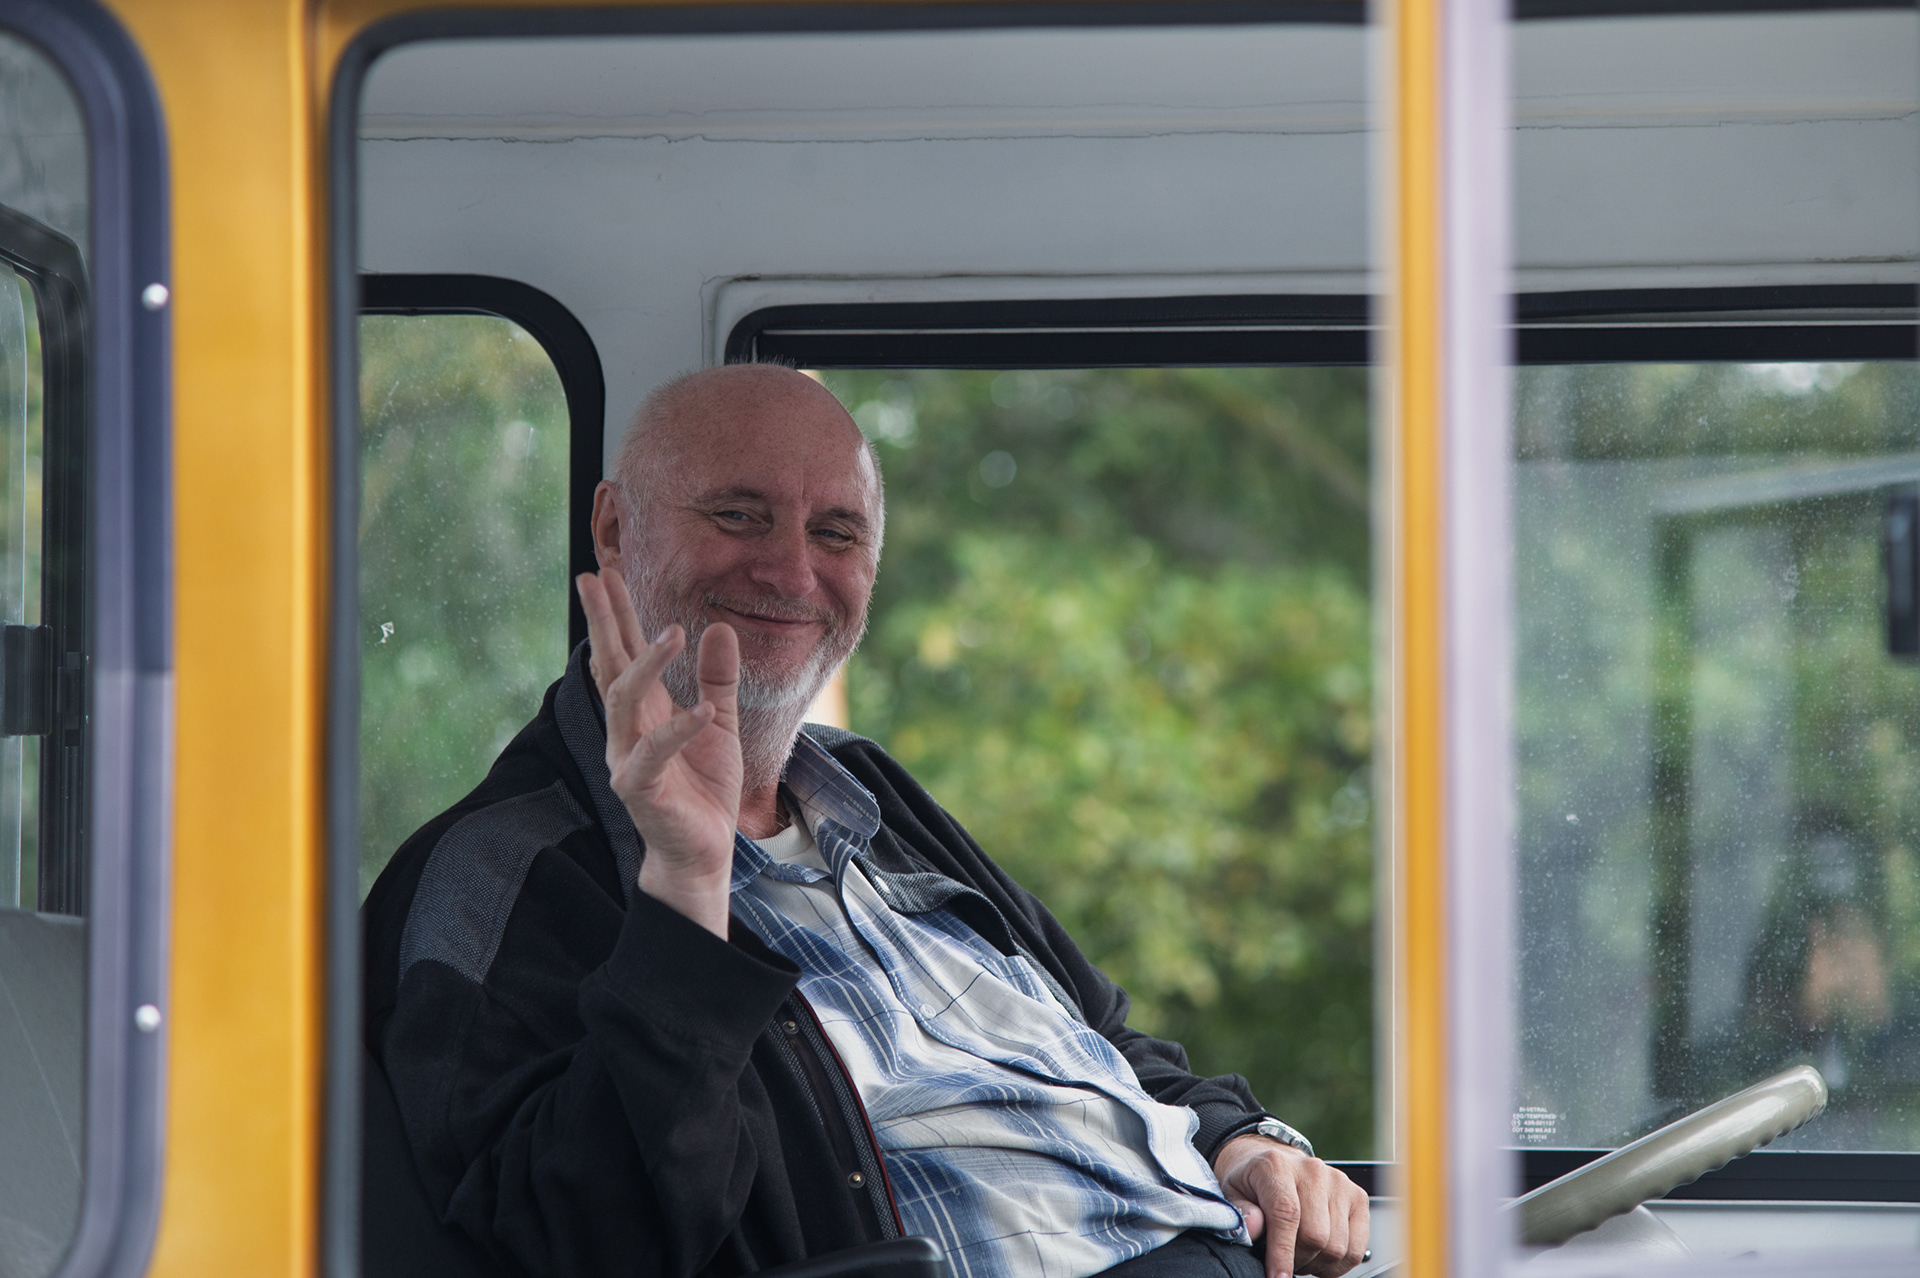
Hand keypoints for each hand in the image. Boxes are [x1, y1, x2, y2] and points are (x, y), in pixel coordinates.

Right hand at [576, 569, 741, 936]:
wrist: (703, 851)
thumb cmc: (704, 789)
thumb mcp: (719, 722)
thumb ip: (716, 678)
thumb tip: (716, 626)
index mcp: (645, 711)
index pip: (624, 653)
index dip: (616, 614)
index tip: (607, 571)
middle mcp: (628, 729)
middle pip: (609, 665)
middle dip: (603, 620)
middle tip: (593, 576)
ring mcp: (628, 758)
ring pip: (625, 702)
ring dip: (647, 665)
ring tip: (673, 632)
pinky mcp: (640, 789)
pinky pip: (654, 755)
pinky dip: (679, 731)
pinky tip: (701, 709)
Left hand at [1213, 1135, 1369, 1277]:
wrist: (1274, 1162)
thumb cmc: (1252, 1182)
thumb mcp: (1231, 1193)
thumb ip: (1240, 1212)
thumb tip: (1253, 1226)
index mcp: (1277, 1166)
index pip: (1286, 1214)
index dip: (1282, 1253)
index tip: (1277, 1277)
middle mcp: (1313, 1170)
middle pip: (1315, 1236)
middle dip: (1297, 1260)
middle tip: (1283, 1261)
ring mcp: (1339, 1183)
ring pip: (1336, 1246)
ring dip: (1316, 1263)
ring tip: (1299, 1254)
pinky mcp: (1357, 1197)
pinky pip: (1356, 1248)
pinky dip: (1337, 1264)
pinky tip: (1319, 1255)